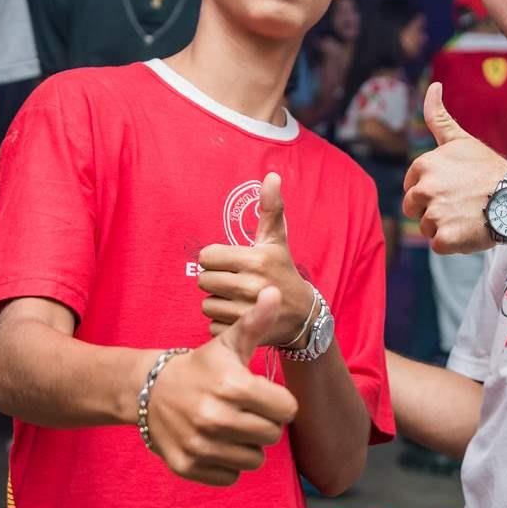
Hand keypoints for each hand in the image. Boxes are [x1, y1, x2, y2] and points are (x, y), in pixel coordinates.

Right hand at [147, 287, 298, 486]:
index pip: (287, 409)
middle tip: (245, 411)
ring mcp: (200, 444)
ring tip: (231, 427)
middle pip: (272, 435)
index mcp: (233, 386)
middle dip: (264, 424)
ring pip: (254, 460)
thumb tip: (275, 292)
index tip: (262, 396)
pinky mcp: (188, 466)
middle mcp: (216, 417)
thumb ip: (255, 322)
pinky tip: (214, 442)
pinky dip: (227, 464)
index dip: (279, 402)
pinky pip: (230, 477)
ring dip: (247, 446)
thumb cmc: (200, 366)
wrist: (148, 390)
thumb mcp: (227, 343)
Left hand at [197, 172, 314, 346]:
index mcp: (255, 259)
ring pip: (205, 303)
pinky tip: (239, 316)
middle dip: (217, 281)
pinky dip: (221, 323)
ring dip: (218, 302)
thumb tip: (271, 175)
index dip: (217, 260)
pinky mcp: (242, 332)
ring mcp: (246, 311)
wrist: (302, 314)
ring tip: (238, 300)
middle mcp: (251, 285)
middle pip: (203, 280)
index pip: (206, 256)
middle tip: (237, 282)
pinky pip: (211, 325)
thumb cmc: (283, 271)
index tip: (233, 264)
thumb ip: (271, 207)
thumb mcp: (277, 240)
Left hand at [402, 82, 506, 253]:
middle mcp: (425, 188)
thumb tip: (433, 86)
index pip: (412, 186)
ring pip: (426, 228)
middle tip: (461, 204)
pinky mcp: (444, 238)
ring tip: (468, 216)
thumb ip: (439, 117)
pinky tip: (470, 230)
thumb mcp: (461, 140)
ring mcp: (434, 214)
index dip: (432, 190)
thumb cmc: (490, 169)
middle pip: (414, 208)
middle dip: (434, 209)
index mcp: (424, 165)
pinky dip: (453, 243)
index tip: (453, 189)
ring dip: (445, 227)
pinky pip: (438, 245)